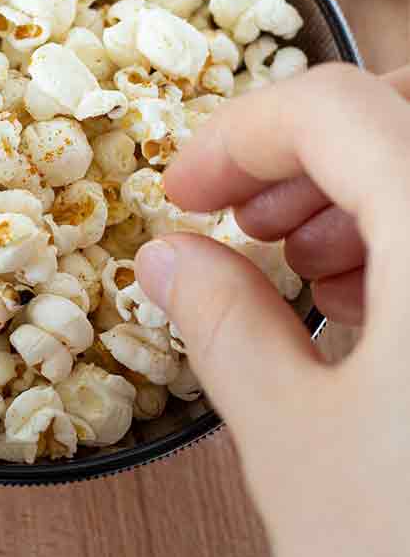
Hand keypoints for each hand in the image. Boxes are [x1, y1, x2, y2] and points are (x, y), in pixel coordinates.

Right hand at [135, 63, 409, 556]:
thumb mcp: (298, 448)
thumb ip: (224, 325)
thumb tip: (171, 257)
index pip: (336, 108)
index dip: (238, 135)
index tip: (183, 190)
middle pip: (403, 110)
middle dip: (307, 150)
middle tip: (244, 216)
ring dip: (364, 189)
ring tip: (304, 268)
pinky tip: (376, 311)